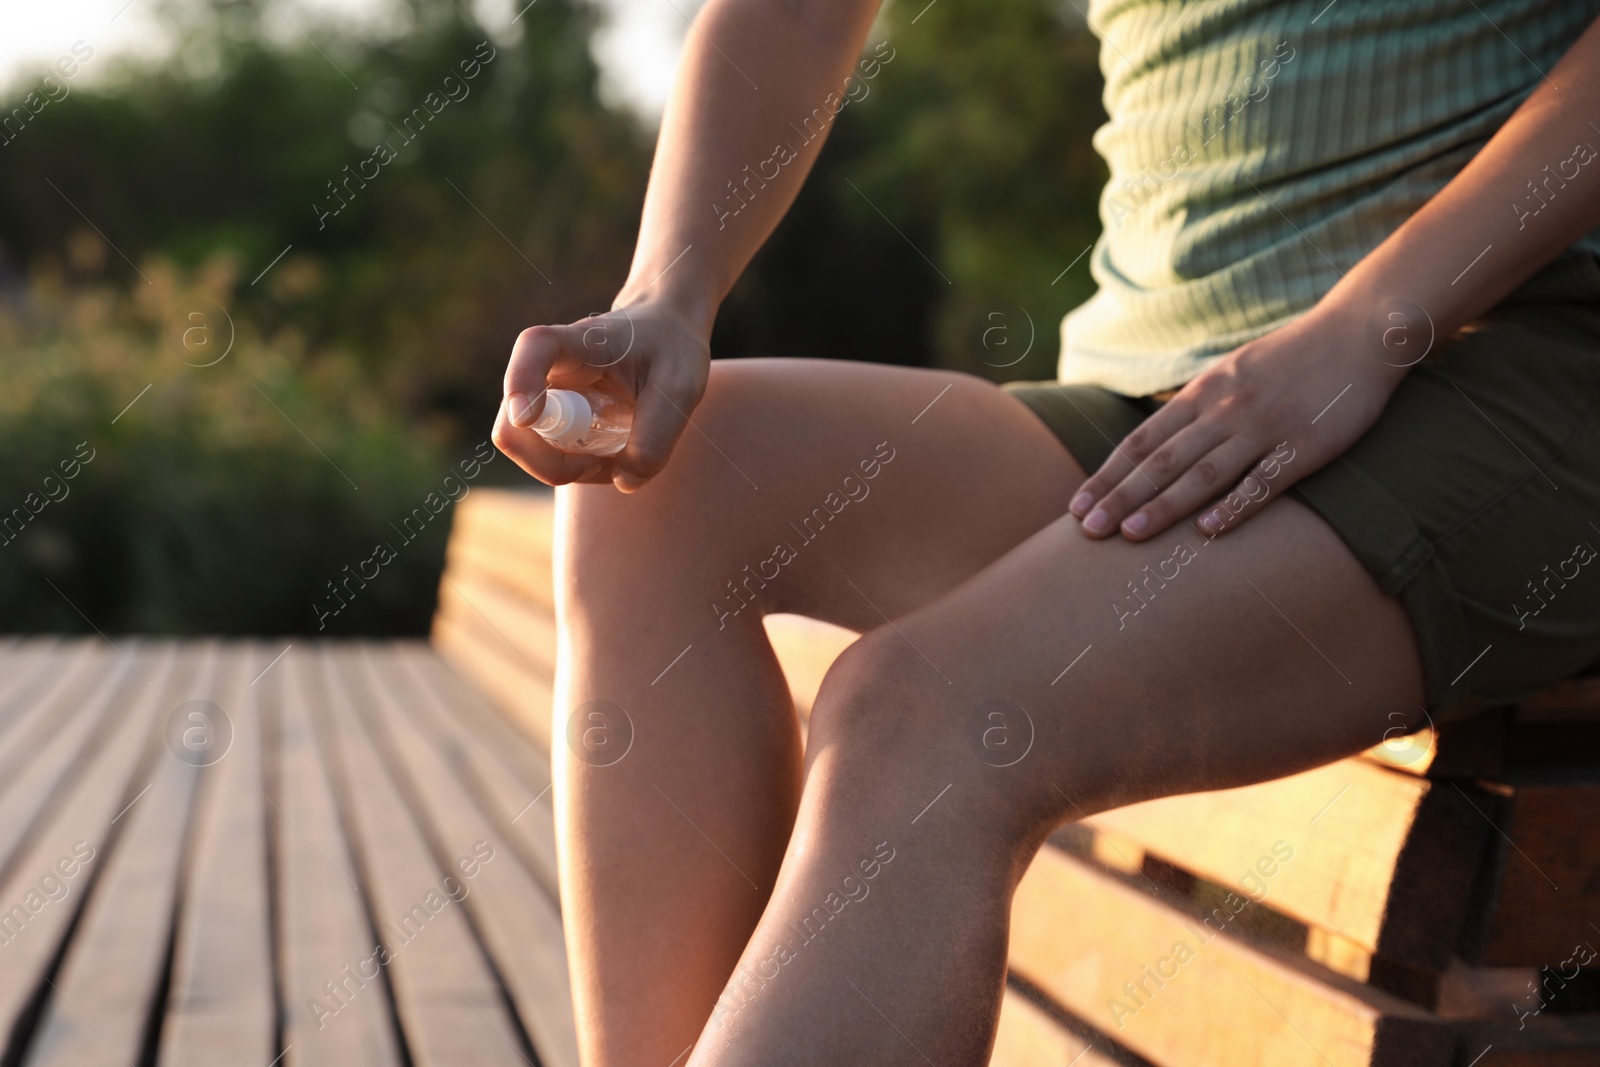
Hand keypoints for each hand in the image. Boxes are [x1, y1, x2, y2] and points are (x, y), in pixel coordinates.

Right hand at [491, 297, 710, 491]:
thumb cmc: (671, 350)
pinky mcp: (553, 419)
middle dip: (549, 461)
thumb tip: (623, 481)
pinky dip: (574, 469)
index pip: (535, 347)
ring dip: (565, 469)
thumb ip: (657, 436)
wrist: (666, 333)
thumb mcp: (680, 389)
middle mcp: (550, 369)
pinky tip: (610, 456)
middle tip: (597, 463)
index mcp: (581, 343)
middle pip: (513, 423)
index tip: (528, 418)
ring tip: (616, 457)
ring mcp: (545, 396)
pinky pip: (545, 455)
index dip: (520, 381)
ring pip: (524, 447)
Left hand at [1068, 309, 1408, 540]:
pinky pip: (1264, 482)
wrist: (1359, 332)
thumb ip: (1196, 406)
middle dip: (1121, 497)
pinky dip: (1234, 507)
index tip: (1076, 506)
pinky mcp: (1306, 446)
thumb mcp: (1232, 372)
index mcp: (1203, 393)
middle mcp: (1225, 410)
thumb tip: (1157, 440)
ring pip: (1203, 473)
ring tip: (1130, 535)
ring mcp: (1265, 428)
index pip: (1142, 441)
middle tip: (1087, 531)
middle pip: (1162, 461)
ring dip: (1164, 506)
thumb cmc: (1292, 357)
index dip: (1107, 475)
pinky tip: (1207, 531)